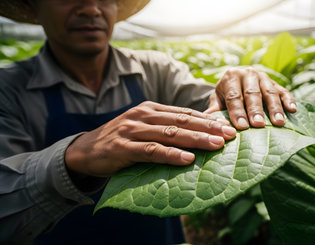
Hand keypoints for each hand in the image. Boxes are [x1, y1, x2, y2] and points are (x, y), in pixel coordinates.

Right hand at [65, 101, 236, 176]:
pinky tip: (187, 159)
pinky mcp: (123, 147)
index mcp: (151, 109)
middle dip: (208, 128)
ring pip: (170, 134)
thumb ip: (165, 129)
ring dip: (196, 140)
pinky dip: (171, 155)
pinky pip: (151, 151)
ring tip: (216, 145)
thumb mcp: (143, 129)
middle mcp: (143, 115)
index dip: (208, 120)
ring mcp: (132, 130)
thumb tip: (198, 137)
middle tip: (230, 135)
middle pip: (182, 121)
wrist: (84, 150)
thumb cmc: (121, 140)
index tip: (228, 127)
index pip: (185, 113)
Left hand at [205, 67, 296, 129]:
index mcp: (231, 77)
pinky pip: (284, 91)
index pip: (234, 96)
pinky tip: (292, 110)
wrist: (236, 83)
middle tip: (258, 125)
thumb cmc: (225, 98)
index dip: (237, 111)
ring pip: (270, 92)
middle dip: (256, 110)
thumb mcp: (216, 101)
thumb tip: (211, 126)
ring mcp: (264, 77)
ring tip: (278, 123)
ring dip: (275, 108)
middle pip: (252, 93)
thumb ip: (214, 112)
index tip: (241, 126)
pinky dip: (288, 100)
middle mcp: (248, 74)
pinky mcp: (276, 83)